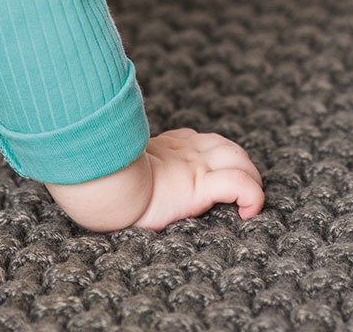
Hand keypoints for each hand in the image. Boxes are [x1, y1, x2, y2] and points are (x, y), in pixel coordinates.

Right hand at [45, 127, 263, 231]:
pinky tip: (250, 211)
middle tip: (244, 190)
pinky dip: (252, 195)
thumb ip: (125, 163)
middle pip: (226, 147)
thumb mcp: (119, 167)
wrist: (101, 184)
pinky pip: (238, 184)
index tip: (215, 175)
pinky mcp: (199, 185)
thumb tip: (99, 162)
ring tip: (250, 202)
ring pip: (239, 161)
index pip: (201, 142)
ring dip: (252, 178)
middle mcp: (186, 152)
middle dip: (241, 164)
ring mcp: (194, 166)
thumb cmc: (103, 178)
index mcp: (169, 147)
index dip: (215, 155)